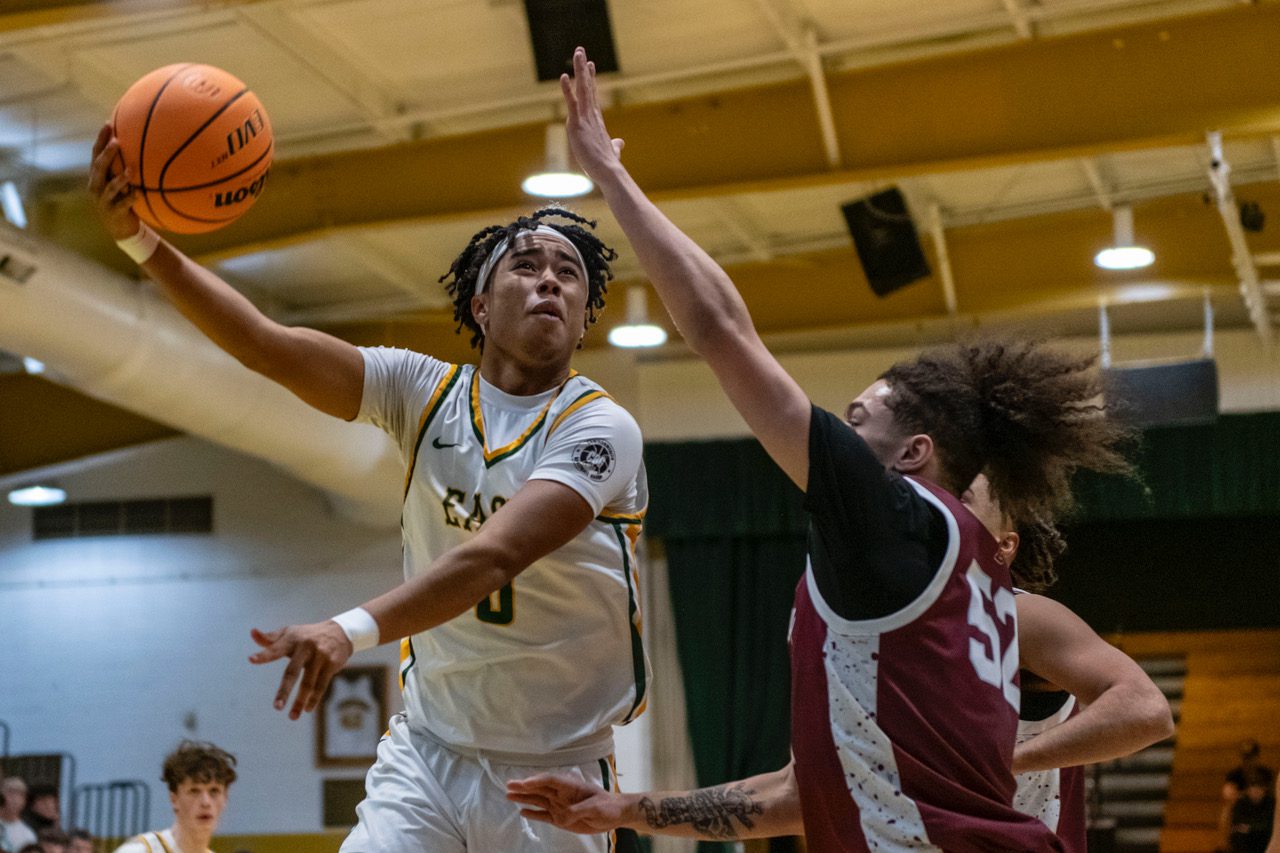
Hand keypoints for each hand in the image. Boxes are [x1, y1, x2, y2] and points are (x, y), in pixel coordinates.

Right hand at [88, 123, 140, 240]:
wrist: (121, 230)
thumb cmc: (122, 200)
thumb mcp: (121, 183)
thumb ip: (124, 166)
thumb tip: (140, 145)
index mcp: (96, 177)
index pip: (95, 155)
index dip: (100, 140)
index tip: (108, 124)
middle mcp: (96, 187)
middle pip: (98, 168)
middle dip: (107, 155)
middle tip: (117, 142)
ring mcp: (103, 201)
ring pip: (109, 187)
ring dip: (120, 178)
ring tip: (130, 169)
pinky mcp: (113, 213)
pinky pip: (122, 205)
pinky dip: (130, 199)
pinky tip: (138, 194)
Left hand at [249, 620, 352, 719]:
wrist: (340, 632)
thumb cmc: (307, 636)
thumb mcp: (290, 633)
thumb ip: (270, 638)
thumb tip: (252, 633)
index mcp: (292, 639)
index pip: (275, 648)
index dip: (264, 654)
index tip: (250, 659)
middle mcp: (306, 647)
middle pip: (292, 671)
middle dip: (285, 690)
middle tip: (277, 707)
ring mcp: (320, 656)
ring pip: (308, 683)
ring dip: (300, 701)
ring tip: (292, 717)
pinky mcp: (331, 664)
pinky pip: (321, 685)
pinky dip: (314, 699)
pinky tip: (307, 709)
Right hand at [507, 773, 628, 834]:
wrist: (615, 815)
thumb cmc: (607, 806)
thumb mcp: (595, 807)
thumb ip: (579, 810)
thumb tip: (563, 817)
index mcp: (571, 786)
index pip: (551, 781)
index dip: (537, 781)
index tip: (525, 783)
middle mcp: (562, 795)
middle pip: (540, 789)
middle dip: (525, 786)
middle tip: (509, 785)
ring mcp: (560, 806)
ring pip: (538, 800)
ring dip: (524, 798)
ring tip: (508, 795)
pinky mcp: (561, 819)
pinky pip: (544, 815)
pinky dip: (533, 814)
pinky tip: (522, 811)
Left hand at [560, 47, 624, 182]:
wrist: (609, 171)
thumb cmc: (608, 164)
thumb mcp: (611, 151)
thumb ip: (615, 145)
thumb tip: (620, 143)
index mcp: (596, 120)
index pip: (592, 95)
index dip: (590, 79)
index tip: (589, 64)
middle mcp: (591, 115)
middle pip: (588, 87)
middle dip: (584, 68)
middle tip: (580, 51)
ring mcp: (585, 118)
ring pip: (583, 89)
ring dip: (580, 70)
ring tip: (577, 53)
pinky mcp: (578, 125)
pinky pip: (572, 103)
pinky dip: (568, 89)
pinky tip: (564, 77)